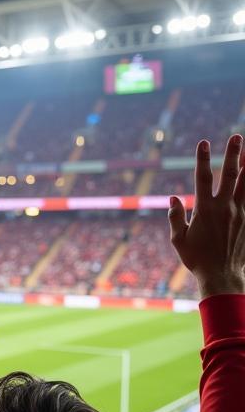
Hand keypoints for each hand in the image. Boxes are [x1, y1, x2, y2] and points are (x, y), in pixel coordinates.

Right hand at [169, 135, 244, 297]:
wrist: (222, 275)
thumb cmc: (197, 259)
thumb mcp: (178, 240)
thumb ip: (176, 217)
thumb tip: (173, 199)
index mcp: (205, 210)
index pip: (203, 178)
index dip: (203, 158)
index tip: (203, 142)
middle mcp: (225, 207)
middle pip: (231, 174)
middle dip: (233, 153)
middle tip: (237, 136)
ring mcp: (240, 213)